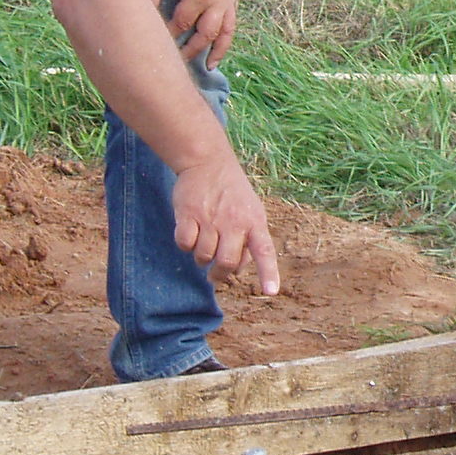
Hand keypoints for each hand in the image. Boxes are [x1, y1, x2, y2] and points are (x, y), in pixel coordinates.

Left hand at [141, 0, 238, 68]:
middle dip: (187, 52)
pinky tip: (214, 60)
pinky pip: (230, 28)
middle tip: (174, 63)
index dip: (166, 36)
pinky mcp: (232, 2)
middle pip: (202, 35)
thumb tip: (141, 12)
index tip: (154, 45)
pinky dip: (223, 46)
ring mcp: (227, 3)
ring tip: (201, 69)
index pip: (179, 23)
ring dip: (209, 53)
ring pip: (219, 35)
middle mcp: (216, 2)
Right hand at [171, 156, 282, 294]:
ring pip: (203, 257)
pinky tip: (190, 232)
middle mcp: (234, 222)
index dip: (268, 273)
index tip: (271, 292)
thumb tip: (237, 270)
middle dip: (219, 274)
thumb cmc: (232, 194)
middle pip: (226, 262)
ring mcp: (211, 218)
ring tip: (204, 244)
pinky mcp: (188, 214)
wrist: (208, 162)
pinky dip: (185, 245)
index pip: (265, 251)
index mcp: (254, 222)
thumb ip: (249, 240)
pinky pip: (184, 244)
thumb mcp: (251, 212)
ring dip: (201, 258)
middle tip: (214, 275)